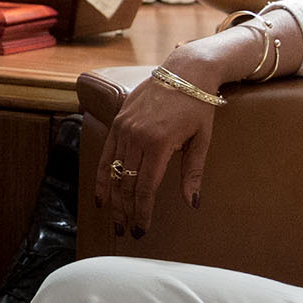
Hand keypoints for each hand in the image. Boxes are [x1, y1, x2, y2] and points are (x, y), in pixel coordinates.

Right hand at [91, 49, 225, 235]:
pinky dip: (101, 177)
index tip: (141, 230)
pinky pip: (105, 154)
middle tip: (127, 231)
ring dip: (114, 199)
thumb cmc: (198, 105)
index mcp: (159, 143)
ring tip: (115, 220)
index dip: (142, 212)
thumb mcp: (202, 139)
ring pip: (114, 172)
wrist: (185, 70)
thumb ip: (193, 173)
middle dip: (126, 211)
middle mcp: (136, 137)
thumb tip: (191, 203)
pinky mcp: (118, 122)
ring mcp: (124, 128)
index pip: (145, 187)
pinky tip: (100, 196)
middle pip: (126, 183)